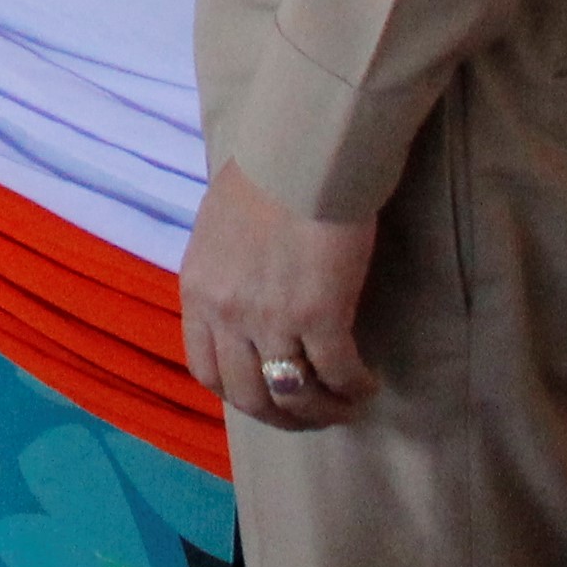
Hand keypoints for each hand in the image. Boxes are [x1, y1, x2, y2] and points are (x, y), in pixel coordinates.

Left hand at [179, 157, 380, 431]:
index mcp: (197, 290)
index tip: (267, 396)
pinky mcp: (319, 316)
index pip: (205, 371)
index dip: (238, 395)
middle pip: (247, 397)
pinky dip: (355, 388)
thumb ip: (224, 275)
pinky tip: (369, 383)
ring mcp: (270, 318)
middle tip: (314, 413)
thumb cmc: (267, 174)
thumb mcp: (218, 229)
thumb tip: (243, 304)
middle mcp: (226, 312)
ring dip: (324, 410)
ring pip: (293, 395)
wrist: (304, 150)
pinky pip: (338, 375)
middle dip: (283, 416)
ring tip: (348, 403)